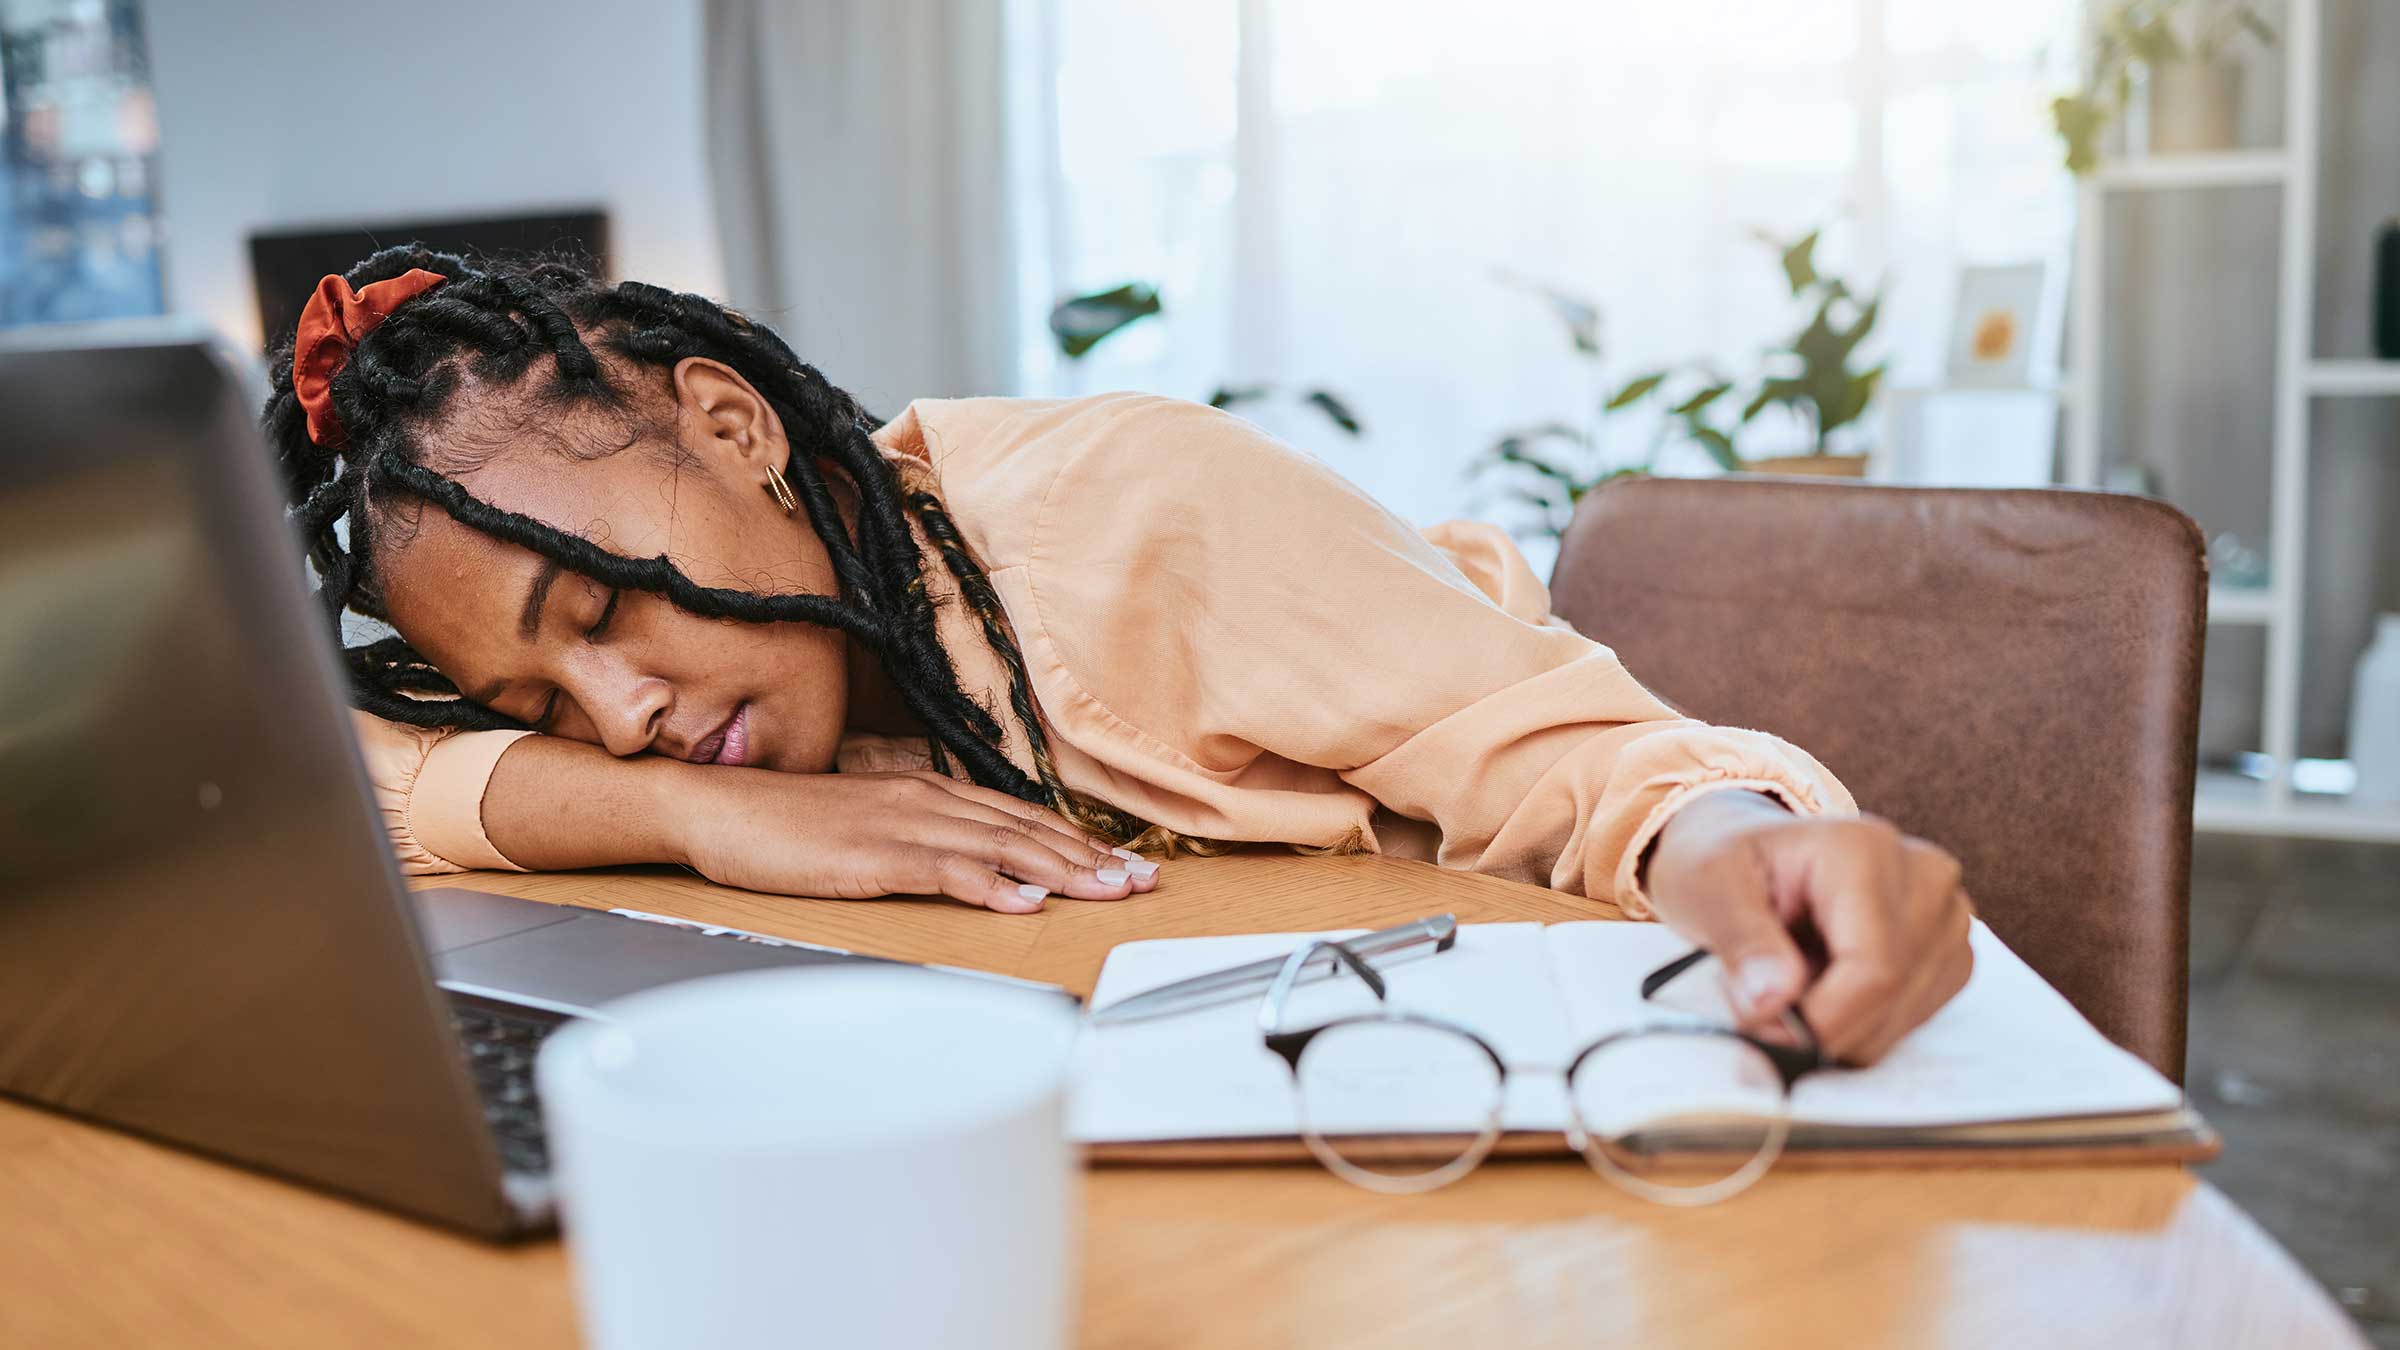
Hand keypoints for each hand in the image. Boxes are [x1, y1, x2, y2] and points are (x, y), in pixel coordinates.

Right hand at [666, 766, 1155, 913]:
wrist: (719, 809)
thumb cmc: (787, 828)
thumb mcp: (868, 828)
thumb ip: (921, 841)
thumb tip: (975, 868)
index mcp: (927, 794)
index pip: (1020, 818)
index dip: (1077, 842)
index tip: (1125, 865)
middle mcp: (925, 800)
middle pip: (1025, 830)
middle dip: (1090, 858)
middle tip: (1142, 881)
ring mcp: (900, 825)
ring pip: (999, 846)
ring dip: (1060, 870)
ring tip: (1108, 890)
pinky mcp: (871, 854)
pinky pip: (942, 869)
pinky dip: (989, 885)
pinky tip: (1023, 900)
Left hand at [1639, 790, 1971, 1064]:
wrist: (1755, 854)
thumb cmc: (1728, 863)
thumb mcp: (1708, 885)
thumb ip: (1742, 940)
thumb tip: (1773, 1000)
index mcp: (1866, 849)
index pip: (1873, 968)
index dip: (1818, 1021)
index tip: (1757, 1029)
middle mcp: (1924, 876)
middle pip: (1890, 997)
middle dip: (1817, 1026)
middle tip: (1756, 1007)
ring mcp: (1947, 916)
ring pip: (1899, 1019)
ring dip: (1833, 1027)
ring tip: (1786, 981)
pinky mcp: (1950, 953)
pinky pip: (1908, 1021)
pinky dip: (1856, 1026)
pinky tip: (1821, 987)